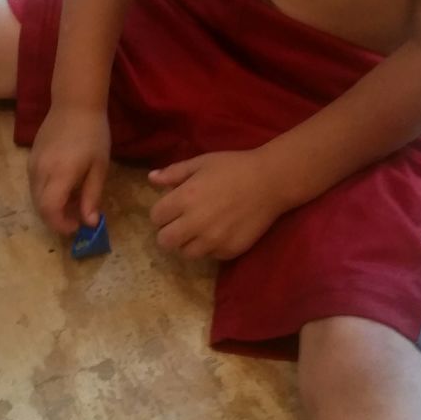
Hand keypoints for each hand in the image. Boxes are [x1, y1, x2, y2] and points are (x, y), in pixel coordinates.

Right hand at [28, 106, 110, 234]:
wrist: (75, 103)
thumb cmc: (93, 134)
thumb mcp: (99, 167)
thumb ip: (92, 196)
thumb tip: (89, 223)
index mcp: (59, 173)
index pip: (49, 210)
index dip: (60, 224)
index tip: (77, 226)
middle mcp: (40, 171)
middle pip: (39, 207)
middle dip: (56, 218)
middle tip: (77, 216)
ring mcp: (32, 163)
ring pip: (35, 196)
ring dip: (51, 206)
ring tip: (73, 199)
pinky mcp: (30, 157)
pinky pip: (34, 183)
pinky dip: (46, 192)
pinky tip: (64, 185)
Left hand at [148, 150, 283, 261]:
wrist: (270, 182)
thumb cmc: (233, 167)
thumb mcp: (201, 162)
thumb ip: (174, 173)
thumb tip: (151, 178)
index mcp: (185, 198)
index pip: (156, 217)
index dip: (161, 212)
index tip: (171, 208)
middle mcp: (195, 223)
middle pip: (165, 241)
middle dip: (168, 232)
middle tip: (180, 222)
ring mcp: (213, 240)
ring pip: (185, 253)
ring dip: (187, 243)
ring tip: (199, 230)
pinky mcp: (229, 251)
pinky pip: (209, 256)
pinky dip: (209, 247)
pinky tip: (219, 232)